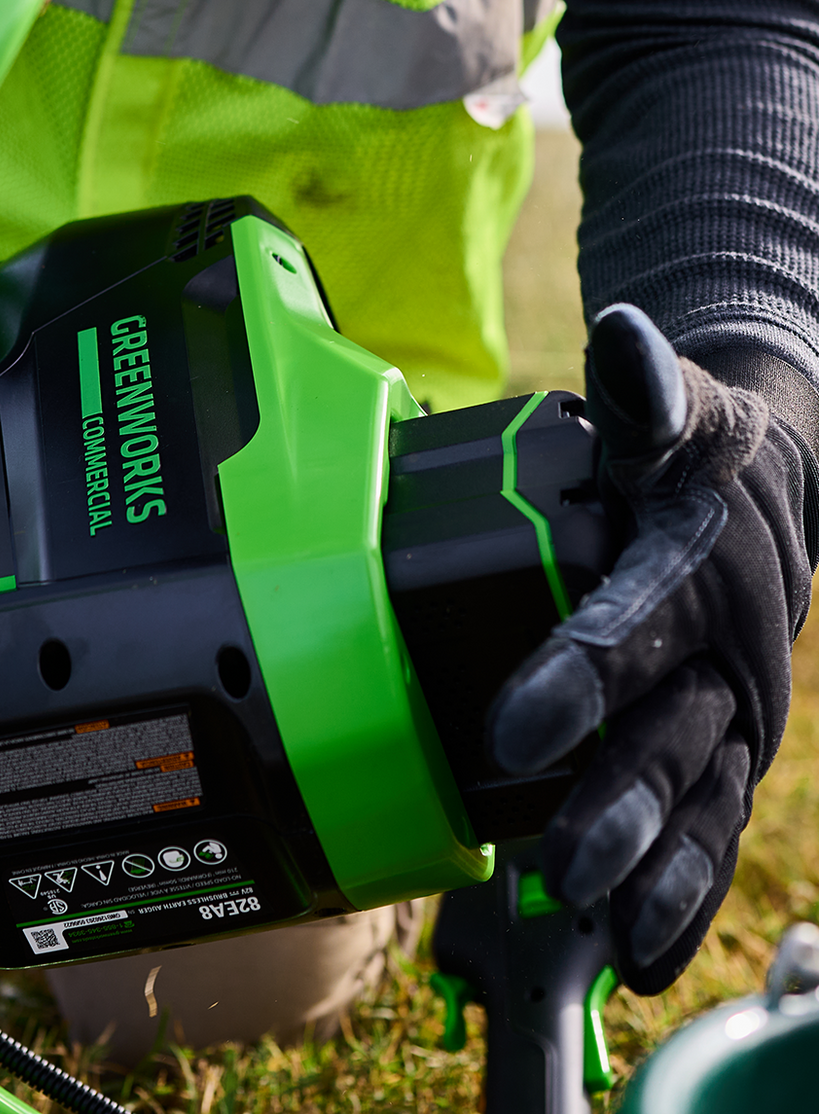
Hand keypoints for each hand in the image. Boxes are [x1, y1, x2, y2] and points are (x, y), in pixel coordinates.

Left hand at [487, 305, 814, 991]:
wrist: (774, 487)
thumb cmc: (702, 446)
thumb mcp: (679, 409)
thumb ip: (647, 388)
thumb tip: (625, 334)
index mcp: (701, 572)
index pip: (632, 626)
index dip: (576, 676)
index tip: (514, 724)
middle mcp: (730, 657)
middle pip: (670, 739)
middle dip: (617, 805)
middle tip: (562, 861)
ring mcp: (732, 714)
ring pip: (696, 804)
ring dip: (650, 870)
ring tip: (603, 929)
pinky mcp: (724, 749)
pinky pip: (707, 829)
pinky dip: (677, 891)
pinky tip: (636, 954)